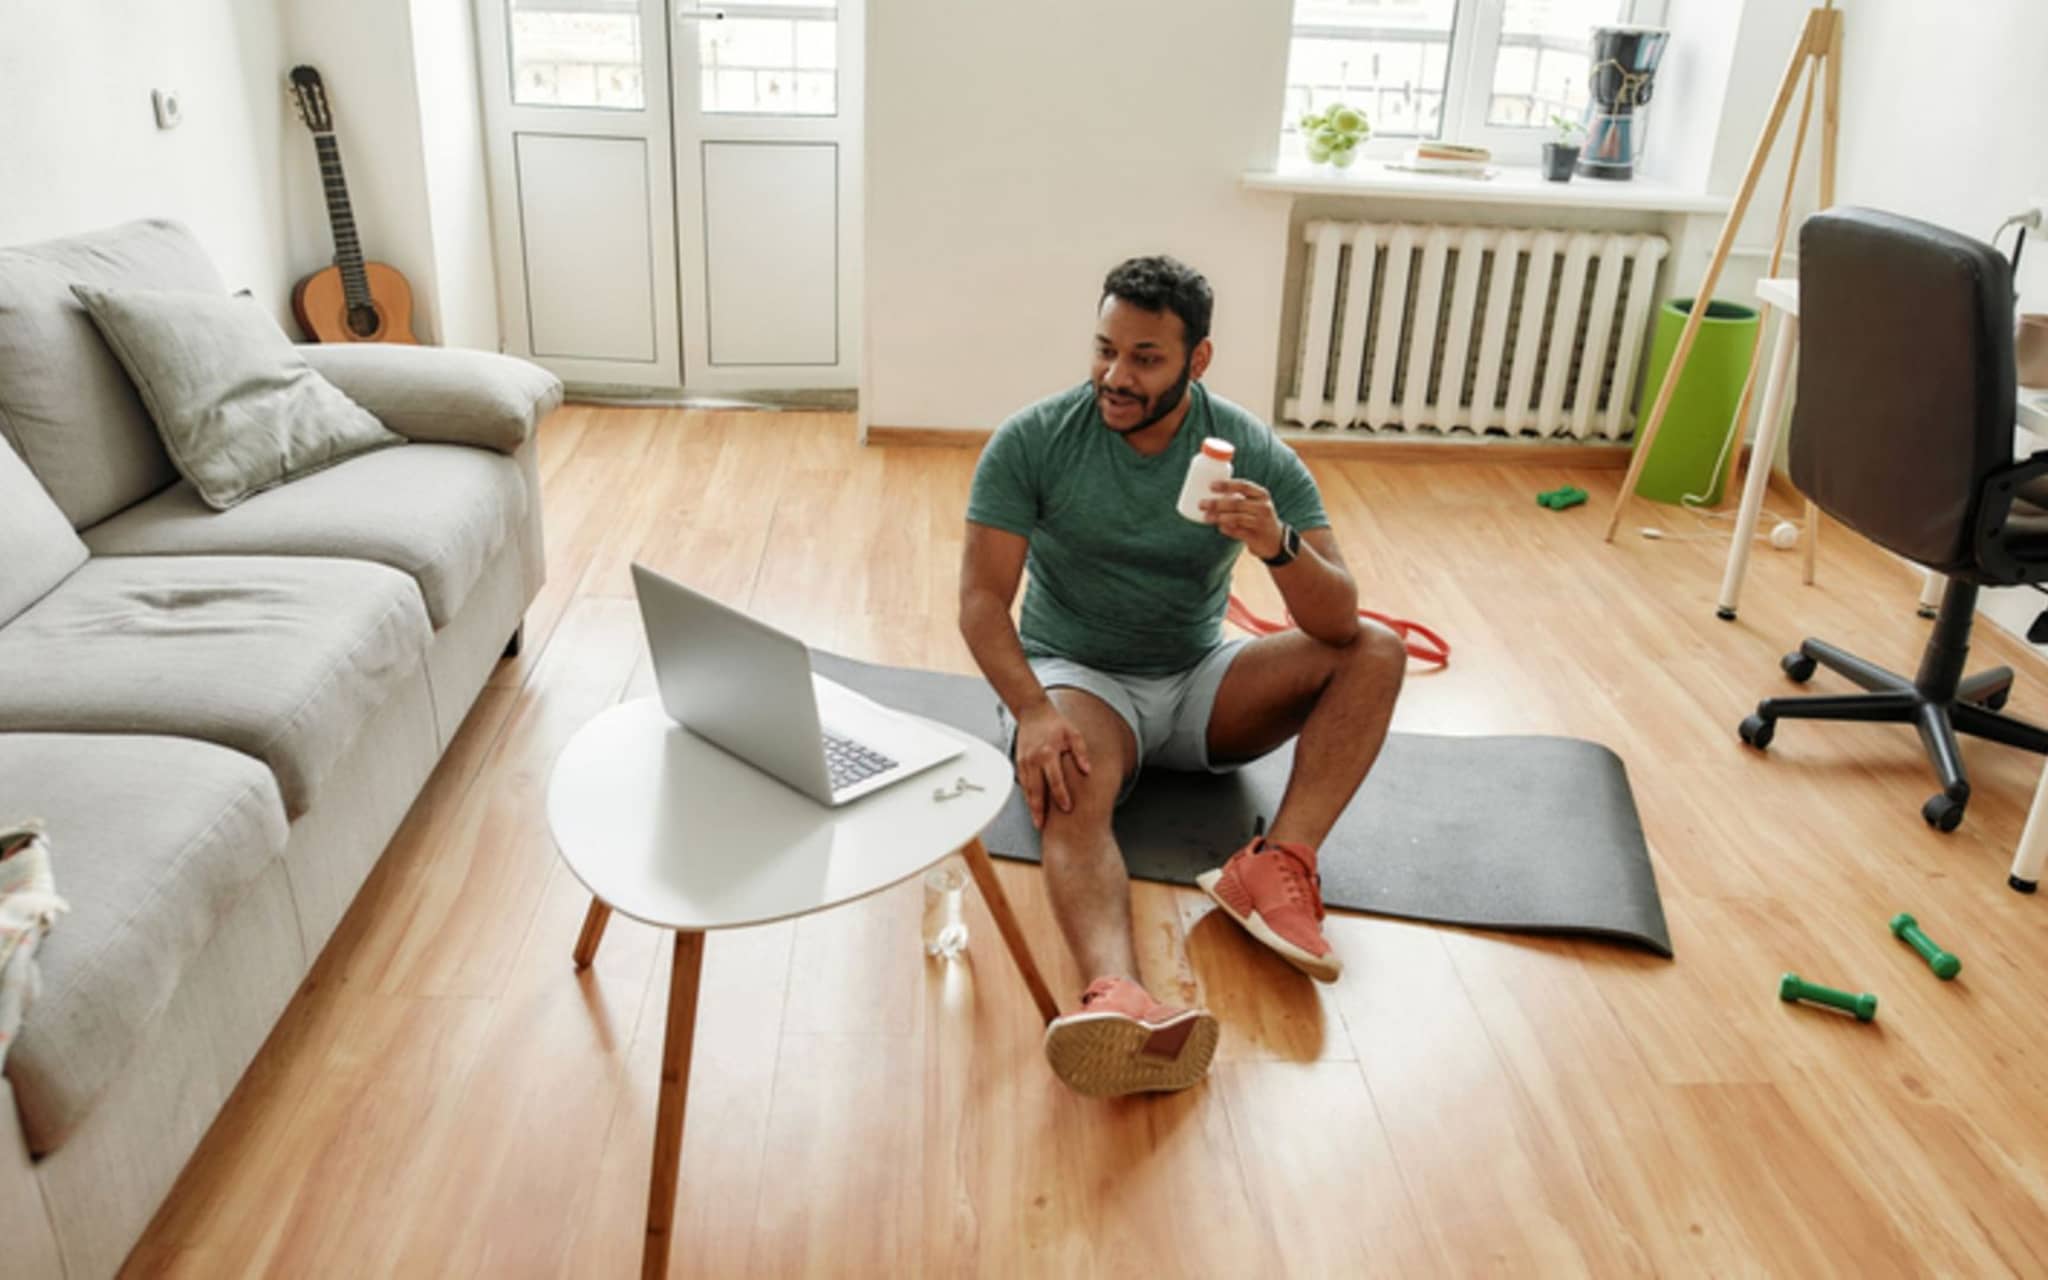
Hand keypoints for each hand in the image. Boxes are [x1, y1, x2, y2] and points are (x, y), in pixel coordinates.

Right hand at [1014, 702, 1092, 829]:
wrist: (1033, 711)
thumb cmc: (1055, 723)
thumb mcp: (1073, 734)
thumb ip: (1080, 753)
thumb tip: (1087, 771)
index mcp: (1048, 753)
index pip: (1055, 780)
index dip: (1061, 796)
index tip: (1067, 808)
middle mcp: (1034, 760)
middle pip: (1036, 790)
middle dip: (1039, 810)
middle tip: (1042, 826)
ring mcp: (1024, 762)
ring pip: (1027, 789)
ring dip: (1031, 806)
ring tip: (1037, 821)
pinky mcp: (1019, 762)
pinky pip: (1023, 783)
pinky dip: (1027, 795)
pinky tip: (1032, 805)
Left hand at [1200, 479, 1284, 560]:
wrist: (1275, 540)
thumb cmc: (1258, 517)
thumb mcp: (1254, 504)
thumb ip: (1237, 498)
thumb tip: (1208, 494)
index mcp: (1262, 494)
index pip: (1244, 486)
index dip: (1227, 485)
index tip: (1211, 486)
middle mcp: (1263, 507)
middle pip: (1237, 503)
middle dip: (1217, 503)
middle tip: (1201, 504)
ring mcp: (1260, 523)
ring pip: (1236, 518)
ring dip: (1219, 517)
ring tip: (1206, 517)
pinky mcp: (1256, 537)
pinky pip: (1237, 532)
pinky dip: (1226, 529)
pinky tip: (1219, 527)